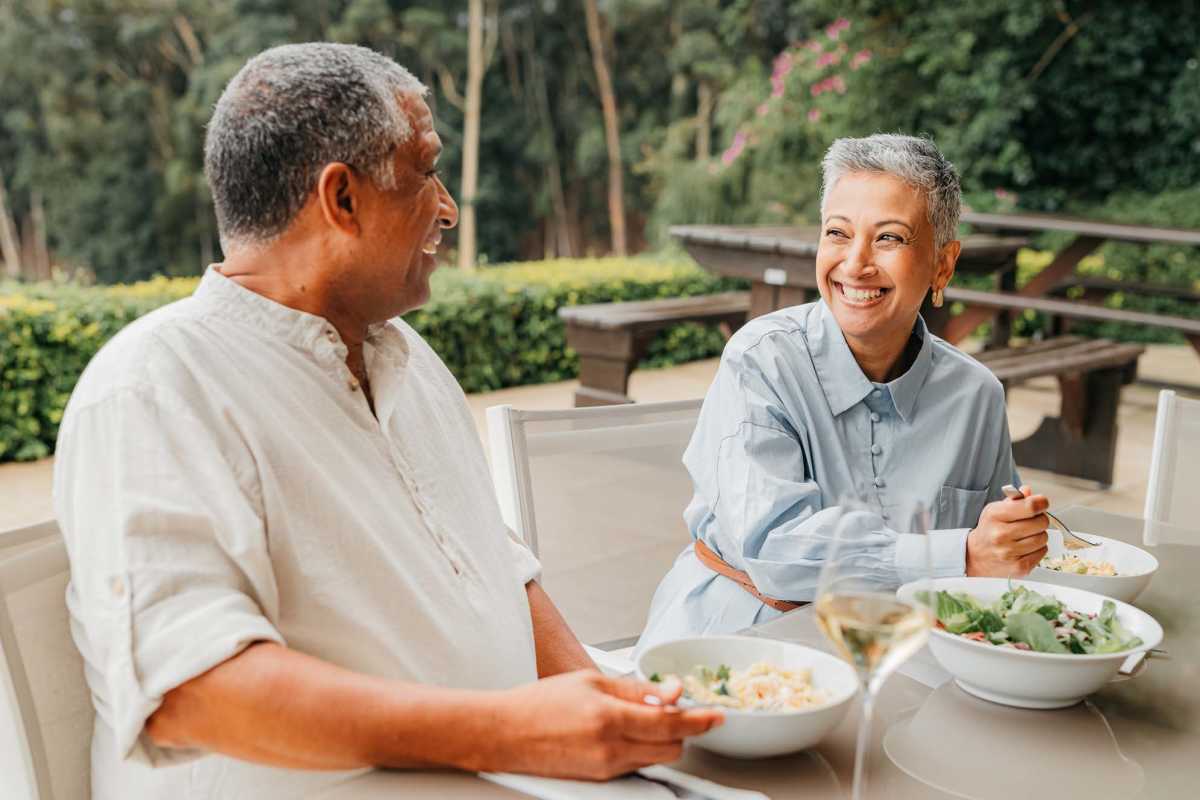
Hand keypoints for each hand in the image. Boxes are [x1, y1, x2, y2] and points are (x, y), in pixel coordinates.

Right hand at [478, 669, 722, 779]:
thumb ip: (637, 688)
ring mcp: (606, 769)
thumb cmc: (540, 703)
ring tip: (645, 717)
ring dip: (661, 739)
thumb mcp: (591, 681)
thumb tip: (671, 691)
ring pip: (656, 758)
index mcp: (610, 718)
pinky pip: (636, 765)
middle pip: (671, 747)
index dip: (699, 720)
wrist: (505, 733)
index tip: (715, 715)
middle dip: (682, 730)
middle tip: (678, 710)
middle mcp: (611, 749)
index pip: (670, 723)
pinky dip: (642, 748)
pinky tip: (627, 731)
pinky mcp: (600, 779)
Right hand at [966, 484, 1049, 576]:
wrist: (976, 557)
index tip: (1041, 503)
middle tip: (1032, 521)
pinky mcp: (1019, 567)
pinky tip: (1026, 547)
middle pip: (1041, 522)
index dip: (1041, 502)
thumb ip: (1014, 500)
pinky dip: (1038, 548)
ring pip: (1043, 538)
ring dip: (1039, 535)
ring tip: (1027, 535)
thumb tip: (1029, 492)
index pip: (1030, 506)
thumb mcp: (995, 510)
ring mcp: (1010, 553)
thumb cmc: (989, 530)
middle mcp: (1001, 534)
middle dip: (1040, 519)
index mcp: (995, 516)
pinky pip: (1043, 552)